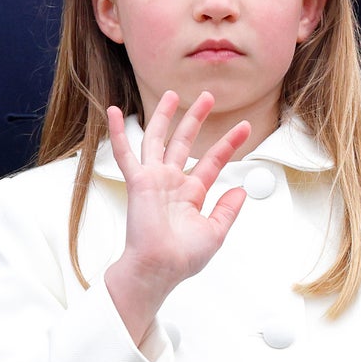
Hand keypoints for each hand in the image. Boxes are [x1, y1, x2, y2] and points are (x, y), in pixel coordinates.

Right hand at [104, 91, 249, 344]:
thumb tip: (241, 190)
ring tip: (171, 93)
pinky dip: (120, 132)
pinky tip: (115, 112)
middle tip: (207, 96)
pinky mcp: (138, 182)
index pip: (212, 160)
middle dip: (195, 118)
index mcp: (191, 193)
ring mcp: (154, 179)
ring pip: (158, 139)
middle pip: (185, 141)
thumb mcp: (215, 231)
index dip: (229, 143)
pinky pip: (126, 153)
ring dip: (164, 116)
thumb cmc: (183, 257)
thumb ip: (228, 209)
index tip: (245, 127)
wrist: (161, 268)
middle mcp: (172, 182)